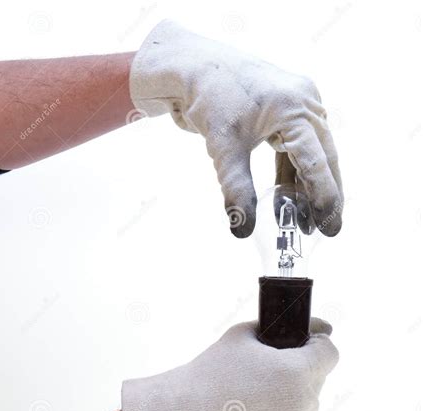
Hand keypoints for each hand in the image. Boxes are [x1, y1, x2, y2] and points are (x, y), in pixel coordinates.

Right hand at [121, 317, 337, 410]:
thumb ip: (277, 327)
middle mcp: (305, 403)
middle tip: (263, 376)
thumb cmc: (211, 374)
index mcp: (297, 371)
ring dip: (288, 404)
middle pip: (314, 381)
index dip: (315, 345)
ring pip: (304, 410)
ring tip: (253, 404)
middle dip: (295, 375)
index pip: (329, 352)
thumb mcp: (241, 336)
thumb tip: (317, 325)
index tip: (301, 347)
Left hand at [130, 20, 342, 237]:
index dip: (324, 197)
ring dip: (306, 187)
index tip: (329, 228)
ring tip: (304, 222)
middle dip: (325, 195)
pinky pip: (295, 148)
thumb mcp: (224, 147)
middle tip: (327, 229)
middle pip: (323, 158)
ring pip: (310, 155)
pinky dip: (291, 174)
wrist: (192, 68)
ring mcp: (297, 106)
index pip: (316, 161)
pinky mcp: (284, 112)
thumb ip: (236, 189)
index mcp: (296, 109)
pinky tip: (287, 198)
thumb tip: (242, 230)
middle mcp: (304, 104)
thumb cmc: (210, 99)